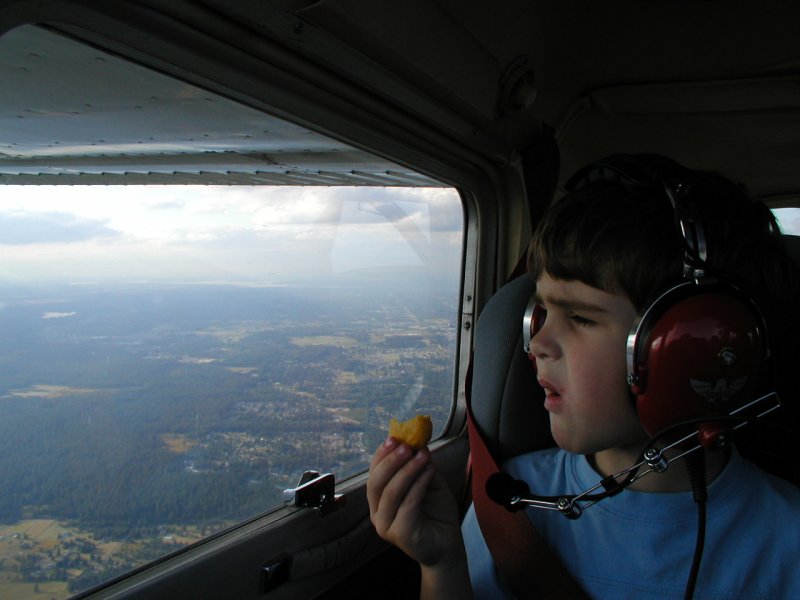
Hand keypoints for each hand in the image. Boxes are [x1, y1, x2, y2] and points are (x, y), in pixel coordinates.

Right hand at [367, 437, 462, 567]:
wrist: (448, 544)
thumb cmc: (435, 512)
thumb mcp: (428, 481)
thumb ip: (420, 465)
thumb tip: (417, 441)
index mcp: (379, 500)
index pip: (374, 474)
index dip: (382, 455)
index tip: (394, 437)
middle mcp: (377, 513)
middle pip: (376, 483)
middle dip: (391, 461)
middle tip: (407, 446)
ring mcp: (386, 526)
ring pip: (391, 492)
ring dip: (408, 470)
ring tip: (423, 456)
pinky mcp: (400, 534)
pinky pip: (408, 504)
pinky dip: (418, 484)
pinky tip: (430, 471)